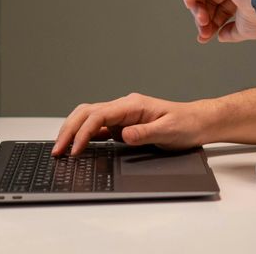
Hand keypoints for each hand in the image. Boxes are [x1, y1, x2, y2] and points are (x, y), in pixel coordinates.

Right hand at [52, 93, 211, 154]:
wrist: (197, 122)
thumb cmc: (186, 124)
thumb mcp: (168, 131)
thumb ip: (145, 133)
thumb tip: (123, 135)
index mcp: (132, 105)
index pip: (99, 115)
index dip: (83, 133)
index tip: (75, 149)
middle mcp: (124, 107)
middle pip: (87, 113)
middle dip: (69, 130)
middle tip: (57, 150)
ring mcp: (122, 115)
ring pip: (89, 117)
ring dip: (73, 130)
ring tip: (61, 148)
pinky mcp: (123, 124)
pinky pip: (98, 127)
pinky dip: (84, 135)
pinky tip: (78, 146)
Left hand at [179, 0, 255, 42]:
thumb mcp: (245, 29)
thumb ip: (231, 33)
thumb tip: (220, 35)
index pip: (217, 8)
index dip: (210, 23)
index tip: (206, 36)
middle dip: (201, 17)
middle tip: (204, 29)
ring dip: (195, 7)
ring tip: (201, 19)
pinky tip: (191, 1)